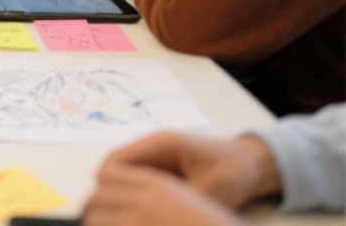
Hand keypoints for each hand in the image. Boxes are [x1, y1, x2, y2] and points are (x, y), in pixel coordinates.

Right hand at [98, 131, 281, 208]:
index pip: (117, 160)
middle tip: (119, 219)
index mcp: (161, 144)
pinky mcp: (160, 170)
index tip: (111, 211)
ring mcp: (155, 158)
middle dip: (112, 194)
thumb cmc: (234, 172)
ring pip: (123, 178)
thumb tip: (153, 216)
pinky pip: (138, 183)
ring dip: (124, 197)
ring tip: (131, 218)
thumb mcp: (211, 190)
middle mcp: (152, 148)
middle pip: (114, 170)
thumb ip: (181, 202)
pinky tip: (145, 215)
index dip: (107, 186)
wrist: (254, 166)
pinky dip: (136, 198)